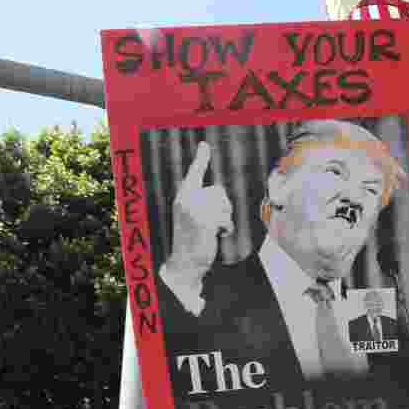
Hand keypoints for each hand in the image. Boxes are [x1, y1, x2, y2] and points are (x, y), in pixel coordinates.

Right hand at [162, 142, 232, 287]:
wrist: (183, 264)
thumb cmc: (191, 240)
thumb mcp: (193, 216)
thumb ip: (201, 202)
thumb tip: (220, 192)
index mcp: (182, 197)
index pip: (193, 174)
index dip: (200, 159)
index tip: (205, 145)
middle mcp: (186, 200)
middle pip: (219, 191)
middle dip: (223, 207)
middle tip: (213, 222)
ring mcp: (194, 209)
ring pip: (225, 205)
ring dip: (225, 219)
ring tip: (213, 229)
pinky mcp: (204, 221)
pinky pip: (226, 219)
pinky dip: (226, 229)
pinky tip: (216, 235)